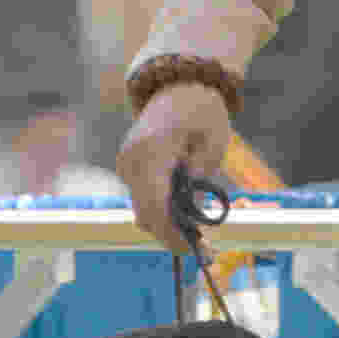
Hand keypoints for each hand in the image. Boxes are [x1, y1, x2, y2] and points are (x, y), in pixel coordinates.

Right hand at [115, 78, 238, 251]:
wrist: (179, 86)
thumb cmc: (202, 111)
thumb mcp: (213, 142)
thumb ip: (200, 176)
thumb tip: (189, 209)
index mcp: (152, 150)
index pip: (155, 203)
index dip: (171, 233)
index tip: (192, 251)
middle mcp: (131, 159)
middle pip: (144, 213)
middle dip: (170, 235)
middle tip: (201, 250)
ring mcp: (126, 163)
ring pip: (141, 209)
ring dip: (165, 225)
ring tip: (197, 236)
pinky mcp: (128, 167)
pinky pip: (142, 197)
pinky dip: (160, 211)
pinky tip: (183, 217)